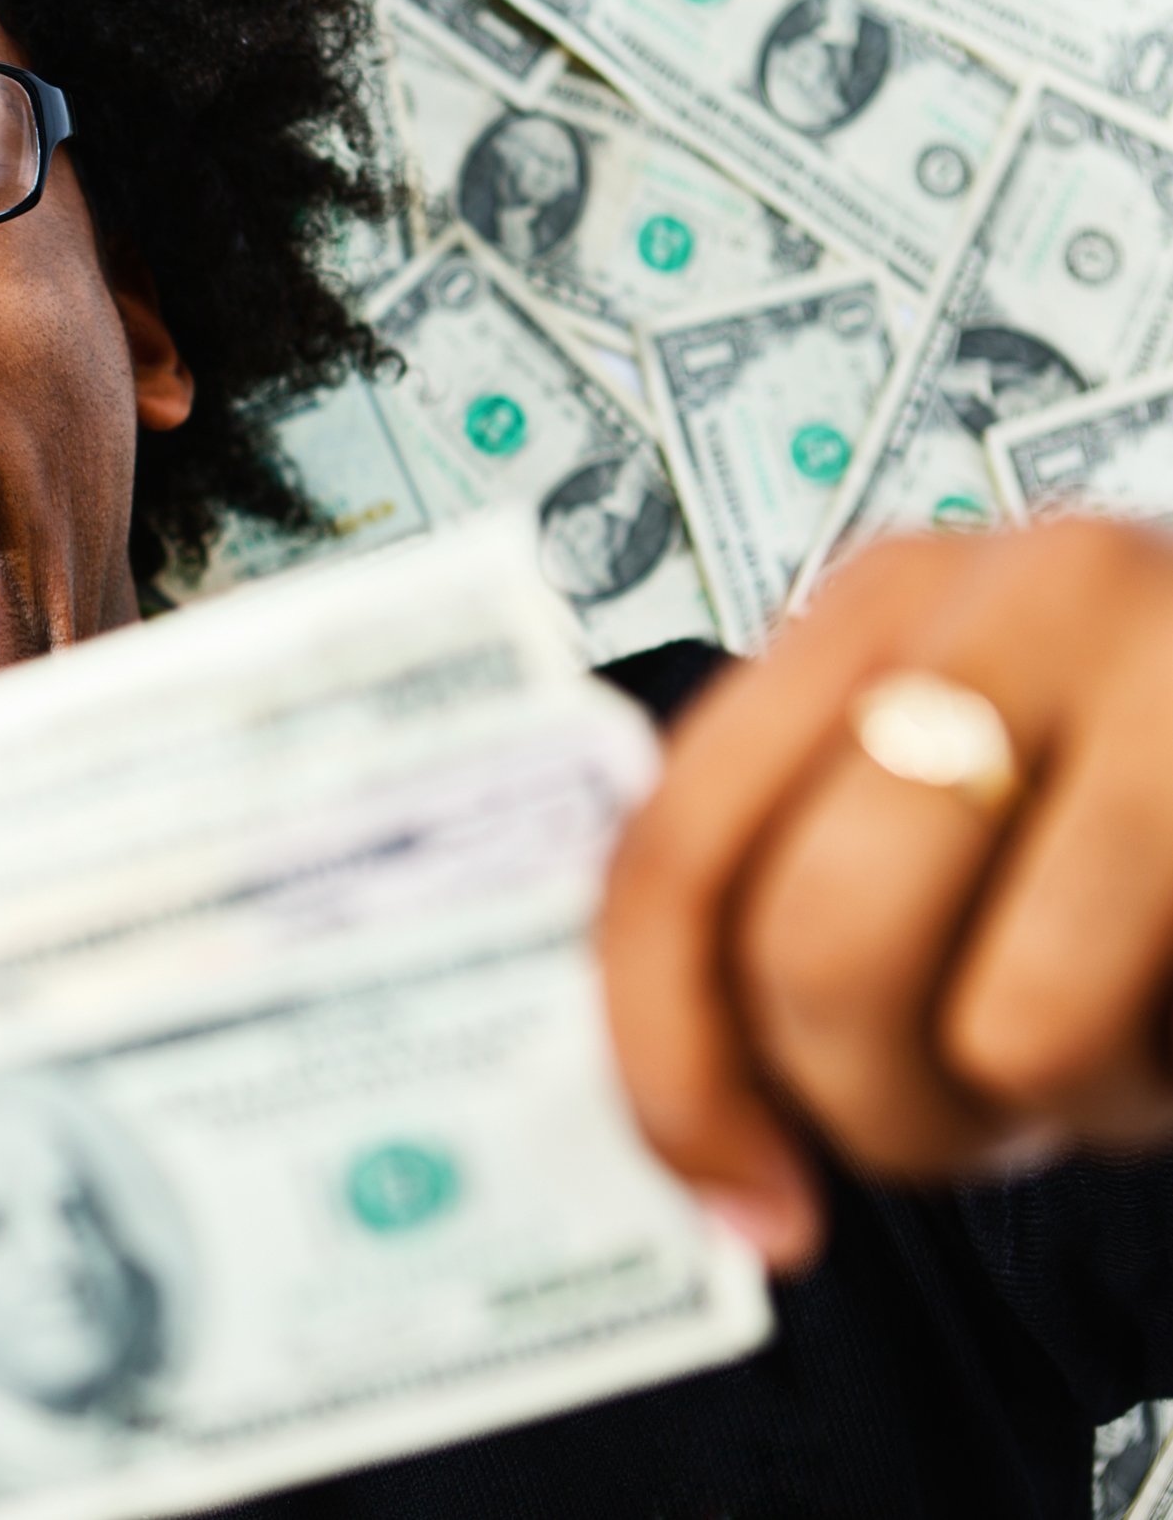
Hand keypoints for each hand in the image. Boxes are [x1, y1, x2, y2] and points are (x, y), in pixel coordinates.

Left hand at [602, 517, 1172, 1271]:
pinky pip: (1156, 1042)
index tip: (736, 1194)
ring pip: (1009, 1029)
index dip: (673, 1060)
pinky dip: (1171, 1088)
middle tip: (968, 1127)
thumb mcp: (973, 785)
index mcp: (883, 606)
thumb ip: (817, 875)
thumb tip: (699, 1118)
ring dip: (1065, 1109)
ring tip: (1129, 1046)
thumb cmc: (1171, 793)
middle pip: (821, 943)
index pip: (677, 849)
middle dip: (878, 1104)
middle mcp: (1015, 601)